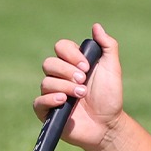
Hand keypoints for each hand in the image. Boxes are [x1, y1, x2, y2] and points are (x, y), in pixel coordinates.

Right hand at [33, 23, 120, 150]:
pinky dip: (50, 99)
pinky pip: (38, 101)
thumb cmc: (110, 97)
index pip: (60, 47)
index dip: (71, 54)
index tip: (86, 66)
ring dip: (65, 87)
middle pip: (49, 63)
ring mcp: (52, 94)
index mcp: (71, 63)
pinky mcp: (47, 111)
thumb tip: (96, 26)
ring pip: (46, 82)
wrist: (108, 124)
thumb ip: (107, 46)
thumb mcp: (112, 69)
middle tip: (83, 81)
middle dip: (67, 71)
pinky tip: (64, 101)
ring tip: (81, 95)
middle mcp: (59, 76)